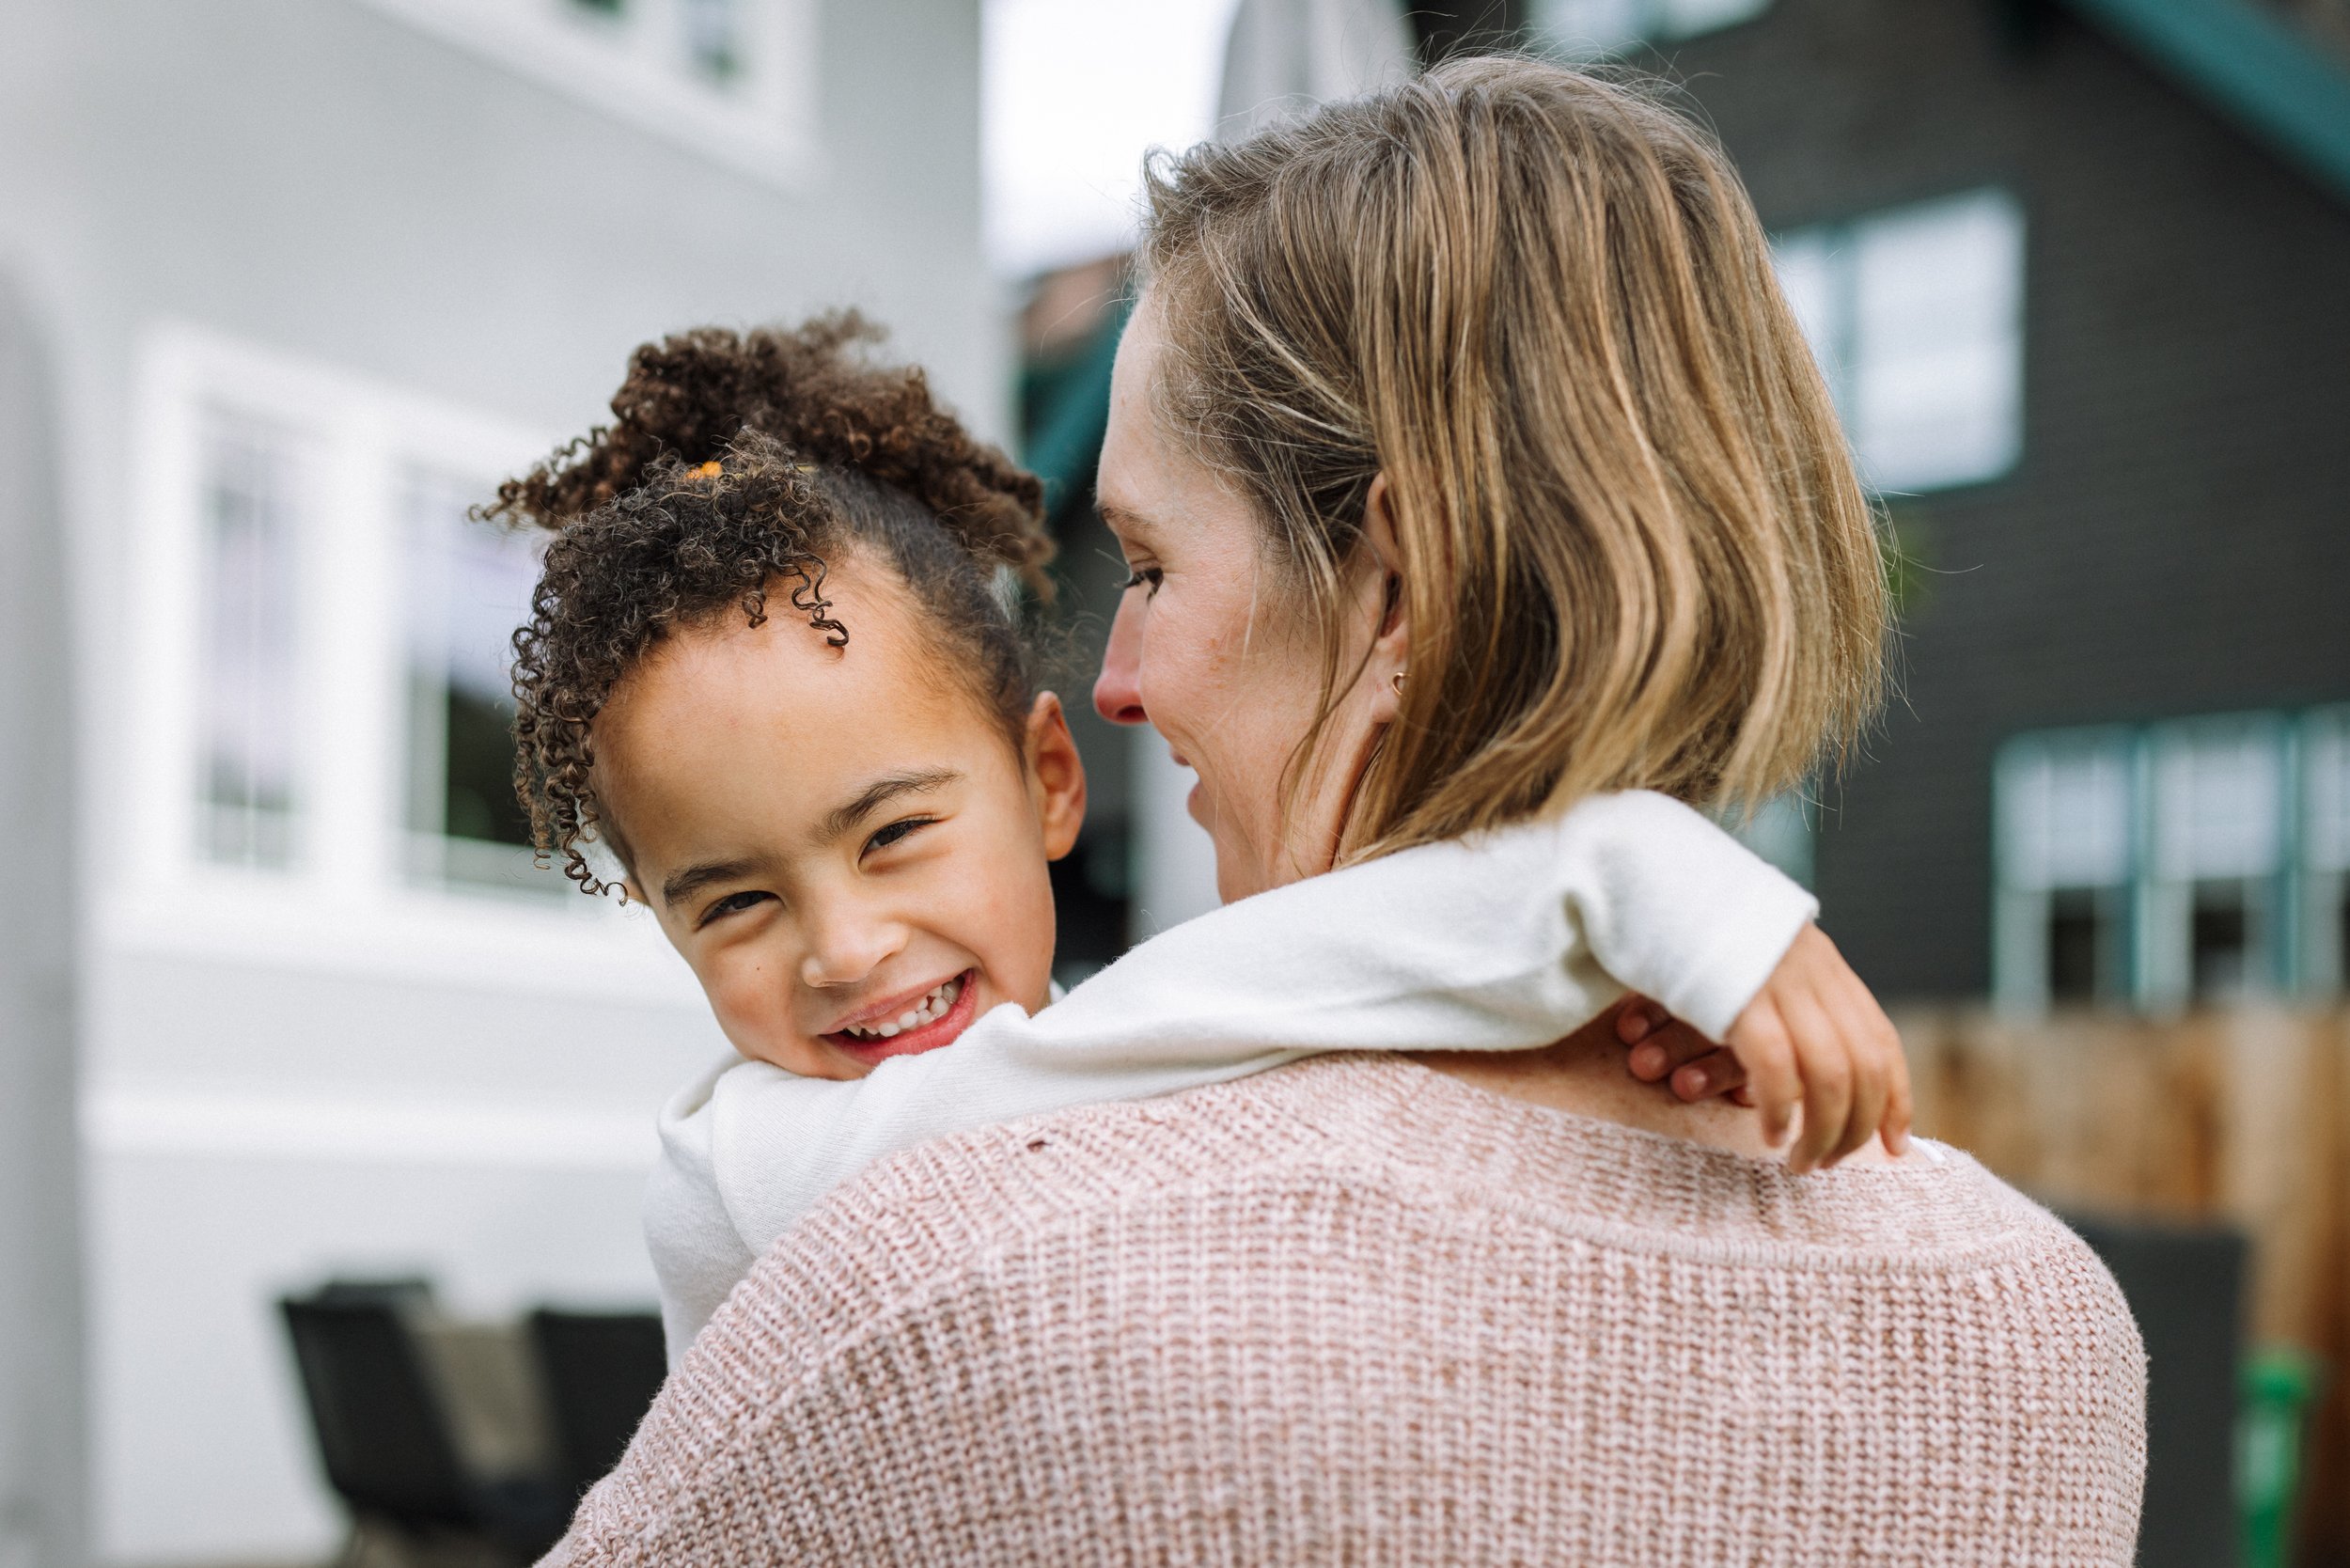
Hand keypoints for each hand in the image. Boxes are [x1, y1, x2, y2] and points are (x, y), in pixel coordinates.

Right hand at [1616, 924, 1910, 1171]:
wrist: (1648, 869)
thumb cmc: (1689, 922)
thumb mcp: (1756, 952)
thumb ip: (1784, 990)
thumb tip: (1805, 1053)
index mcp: (1823, 963)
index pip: (1882, 1040)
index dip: (1896, 1099)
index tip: (1896, 1146)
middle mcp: (1813, 972)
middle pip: (1863, 1068)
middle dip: (1856, 1129)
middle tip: (1828, 1164)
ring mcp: (1778, 983)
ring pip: (1831, 1076)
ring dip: (1822, 1132)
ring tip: (1802, 1163)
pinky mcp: (1739, 997)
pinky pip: (1777, 1069)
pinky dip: (1782, 1113)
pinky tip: (1772, 1136)